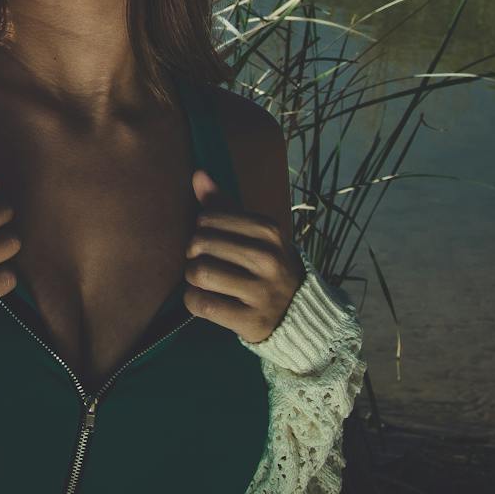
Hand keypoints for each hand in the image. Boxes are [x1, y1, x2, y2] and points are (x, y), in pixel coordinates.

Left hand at [182, 168, 303, 343]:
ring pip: (199, 273)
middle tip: (204, 262)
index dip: (200, 230)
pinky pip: (202, 304)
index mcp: (268, 230)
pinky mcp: (250, 320)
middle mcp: (267, 258)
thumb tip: (198, 174)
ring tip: (204, 282)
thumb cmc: (269, 266)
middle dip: (193, 255)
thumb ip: (224, 204)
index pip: (208, 218)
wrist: (301, 312)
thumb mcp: (256, 233)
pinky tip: (205, 299)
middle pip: (200, 244)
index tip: (211, 243)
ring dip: (193, 279)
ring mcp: (261, 291)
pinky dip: (194, 301)